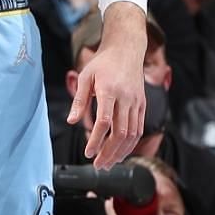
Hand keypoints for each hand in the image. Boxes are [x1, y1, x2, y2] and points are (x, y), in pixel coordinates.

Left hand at [67, 7, 146, 169]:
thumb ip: (79, 101)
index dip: (96, 141)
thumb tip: (71, 121)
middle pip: (120, 133)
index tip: (88, 153)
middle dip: (109, 153)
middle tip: (99, 165)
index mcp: (110, 90)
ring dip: (121, 152)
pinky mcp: (143, 105)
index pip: (105, 122)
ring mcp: (137, 102)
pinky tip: (121, 153)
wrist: (127, 49)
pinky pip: (139, 129)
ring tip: (109, 163)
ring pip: (132, 134)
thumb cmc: (103, 63)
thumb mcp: (85, 77)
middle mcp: (126, 98)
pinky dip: (131, 144)